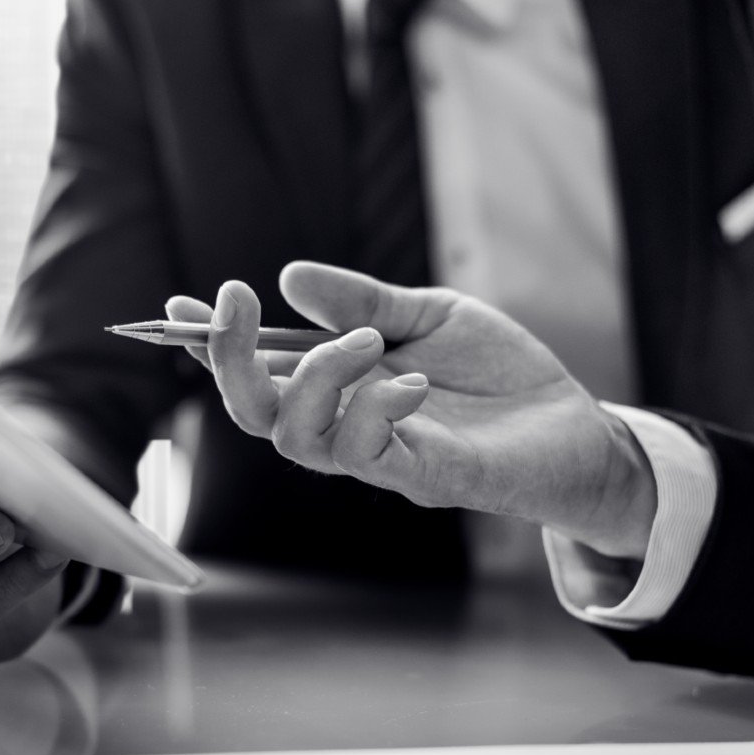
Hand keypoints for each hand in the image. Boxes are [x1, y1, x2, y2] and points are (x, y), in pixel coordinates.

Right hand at [167, 262, 655, 558]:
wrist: (574, 427)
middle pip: (255, 413)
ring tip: (365, 340)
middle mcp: (346, 423)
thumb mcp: (430, 315)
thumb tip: (289, 276)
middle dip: (229, 362)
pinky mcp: (422, 477)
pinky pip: (367, 455)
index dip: (214, 342)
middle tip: (233, 305)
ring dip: (314, 378)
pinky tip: (410, 380)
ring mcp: (380, 455)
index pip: (260, 369)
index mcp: (341, 383)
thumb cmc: (497, 375)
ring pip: (297, 438)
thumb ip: (363, 300)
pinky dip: (373, 409)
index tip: (179, 303)